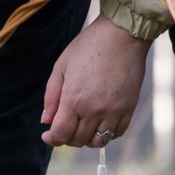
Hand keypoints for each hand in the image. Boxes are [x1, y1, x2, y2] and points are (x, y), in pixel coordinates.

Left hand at [41, 14, 151, 147]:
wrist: (122, 34)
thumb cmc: (89, 46)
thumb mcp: (62, 66)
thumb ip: (51, 96)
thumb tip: (46, 121)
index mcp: (74, 99)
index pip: (60, 134)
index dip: (51, 139)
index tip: (47, 135)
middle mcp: (94, 109)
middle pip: (78, 140)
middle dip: (67, 137)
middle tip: (65, 126)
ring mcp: (114, 111)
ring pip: (98, 141)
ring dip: (87, 138)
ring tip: (83, 126)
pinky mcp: (129, 108)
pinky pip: (117, 133)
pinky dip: (107, 134)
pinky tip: (100, 122)